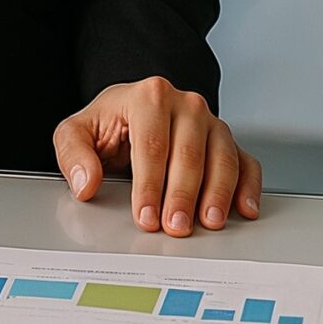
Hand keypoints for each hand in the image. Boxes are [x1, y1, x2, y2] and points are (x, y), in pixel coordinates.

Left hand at [54, 78, 261, 236]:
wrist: (133, 113)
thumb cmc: (109, 124)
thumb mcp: (77, 133)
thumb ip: (74, 155)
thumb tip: (86, 184)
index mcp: (149, 96)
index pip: (152, 145)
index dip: (150, 185)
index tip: (146, 217)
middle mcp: (186, 105)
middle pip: (189, 154)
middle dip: (182, 195)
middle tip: (176, 227)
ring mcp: (211, 122)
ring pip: (222, 158)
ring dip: (217, 194)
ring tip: (209, 223)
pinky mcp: (227, 141)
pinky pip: (246, 162)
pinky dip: (248, 186)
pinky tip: (244, 209)